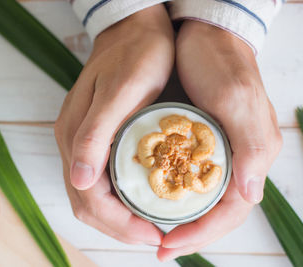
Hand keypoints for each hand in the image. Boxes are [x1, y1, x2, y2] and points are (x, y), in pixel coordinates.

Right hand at [55, 5, 173, 244]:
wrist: (134, 28)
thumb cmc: (136, 55)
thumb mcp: (122, 91)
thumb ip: (95, 135)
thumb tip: (81, 182)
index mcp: (75, 136)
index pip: (89, 198)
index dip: (119, 224)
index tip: (153, 234)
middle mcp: (73, 144)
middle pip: (87, 203)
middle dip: (120, 227)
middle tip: (155, 236)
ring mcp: (80, 142)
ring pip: (91, 197)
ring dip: (118, 218)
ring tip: (150, 225)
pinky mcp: (91, 139)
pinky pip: (99, 181)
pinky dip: (118, 200)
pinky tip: (139, 200)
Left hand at [158, 21, 282, 259]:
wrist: (205, 37)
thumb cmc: (221, 64)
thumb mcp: (237, 99)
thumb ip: (250, 145)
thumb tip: (248, 195)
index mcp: (248, 158)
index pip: (227, 213)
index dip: (199, 234)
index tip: (166, 245)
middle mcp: (233, 162)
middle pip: (212, 213)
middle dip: (185, 235)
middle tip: (155, 247)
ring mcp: (215, 155)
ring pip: (197, 200)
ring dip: (175, 220)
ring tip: (147, 231)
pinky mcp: (197, 144)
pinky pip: (184, 179)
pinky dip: (167, 195)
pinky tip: (147, 198)